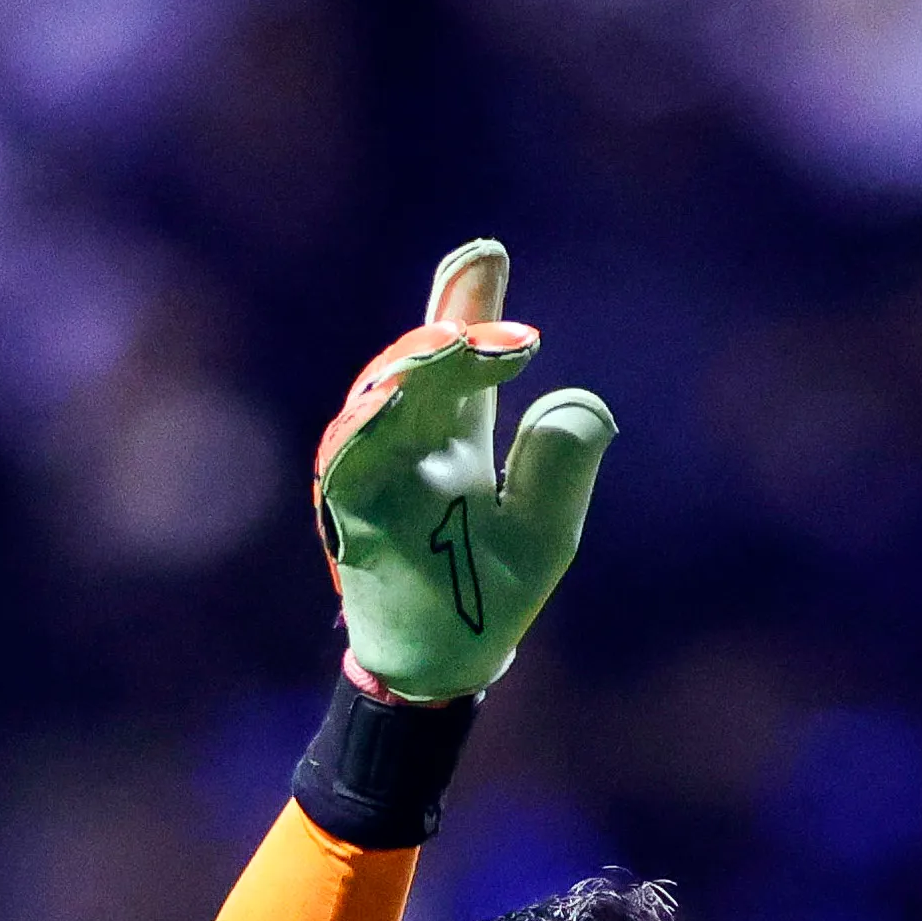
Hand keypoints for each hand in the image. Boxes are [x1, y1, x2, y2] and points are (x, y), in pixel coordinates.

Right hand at [310, 239, 615, 704]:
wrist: (445, 668)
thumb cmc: (488, 594)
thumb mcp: (547, 529)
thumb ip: (562, 463)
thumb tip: (574, 397)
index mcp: (455, 435)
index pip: (459, 356)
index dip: (469, 301)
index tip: (488, 252)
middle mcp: (409, 441)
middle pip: (416, 361)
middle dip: (448, 320)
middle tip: (491, 294)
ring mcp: (373, 472)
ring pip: (379, 397)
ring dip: (412, 363)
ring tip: (454, 338)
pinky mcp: (348, 512)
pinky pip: (347, 459)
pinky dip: (368, 424)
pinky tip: (398, 391)